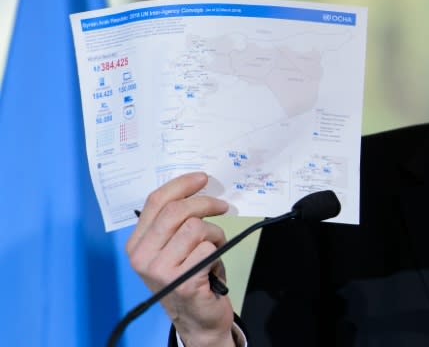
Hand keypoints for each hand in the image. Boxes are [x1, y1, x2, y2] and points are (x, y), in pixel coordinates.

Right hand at [126, 172, 234, 346]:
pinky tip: (212, 265)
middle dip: (205, 203)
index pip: (156, 201)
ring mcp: (161, 271)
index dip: (182, 184)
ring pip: (195, 227)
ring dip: (214, 233)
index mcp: (137, 243)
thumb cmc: (189, 276)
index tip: (202, 178)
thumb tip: (197, 185)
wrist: (197, 318)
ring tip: (214, 246)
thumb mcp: (173, 246)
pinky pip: (207, 249)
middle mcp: (142, 257)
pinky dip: (217, 252)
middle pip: (177, 211)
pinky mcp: (183, 282)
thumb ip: (175, 221)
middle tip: (222, 206)